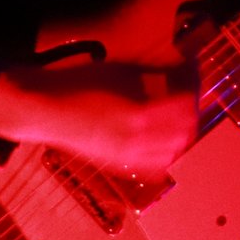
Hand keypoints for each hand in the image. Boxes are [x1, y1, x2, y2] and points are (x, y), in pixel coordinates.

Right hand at [0, 52, 198, 174]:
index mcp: (139, 114)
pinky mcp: (119, 164)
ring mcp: (128, 156)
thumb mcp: (121, 73)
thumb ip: (155, 78)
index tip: (195, 76)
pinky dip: (166, 153)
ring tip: (181, 117)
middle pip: (185, 132)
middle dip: (192, 113)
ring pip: (173, 152)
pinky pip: (155, 166)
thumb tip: (182, 73)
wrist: (45, 109)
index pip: (185, 106)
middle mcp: (138, 141)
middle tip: (192, 96)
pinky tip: (165, 141)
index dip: (194, 90)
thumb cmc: (80, 84)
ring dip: (183, 134)